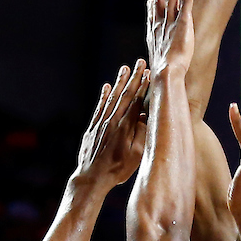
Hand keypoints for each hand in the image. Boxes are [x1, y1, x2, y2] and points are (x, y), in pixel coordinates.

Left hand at [75, 61, 148, 186]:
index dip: (142, 86)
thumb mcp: (136, 156)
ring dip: (119, 82)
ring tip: (125, 68)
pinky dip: (103, 96)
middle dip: (133, 78)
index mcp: (125, 127)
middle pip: (124, 95)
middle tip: (140, 62)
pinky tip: (107, 87)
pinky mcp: (92, 128)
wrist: (91, 178)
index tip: (149, 72)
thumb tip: (146, 117)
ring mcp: (101, 123)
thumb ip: (141, 135)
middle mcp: (112, 121)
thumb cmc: (117, 170)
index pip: (136, 101)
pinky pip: (99, 108)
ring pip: (111, 98)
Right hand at [147, 0, 196, 75]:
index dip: (152, 5)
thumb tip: (154, 61)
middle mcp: (161, 22)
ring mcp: (172, 19)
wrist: (166, 72)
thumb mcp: (158, 64)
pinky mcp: (184, 19)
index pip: (153, 15)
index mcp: (154, 33)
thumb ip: (157, 59)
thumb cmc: (163, 74)